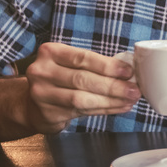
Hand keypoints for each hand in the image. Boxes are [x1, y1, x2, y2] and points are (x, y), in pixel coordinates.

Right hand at [24, 42, 139, 133]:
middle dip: (113, 86)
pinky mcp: (47, 114)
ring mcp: (41, 94)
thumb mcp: (70, 63)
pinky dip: (104, 110)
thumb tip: (128, 72)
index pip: (82, 58)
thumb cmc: (60, 77)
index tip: (128, 71)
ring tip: (130, 100)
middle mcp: (42, 72)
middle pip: (82, 80)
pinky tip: (118, 107)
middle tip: (134, 90)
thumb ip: (94, 64)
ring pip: (82, 99)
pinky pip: (81, 112)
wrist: (31, 103)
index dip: (107, 65)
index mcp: (50, 52)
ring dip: (111, 100)